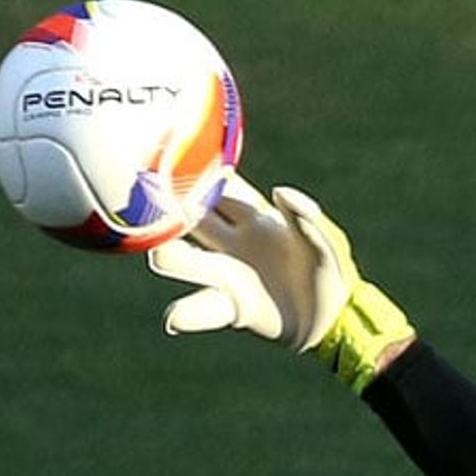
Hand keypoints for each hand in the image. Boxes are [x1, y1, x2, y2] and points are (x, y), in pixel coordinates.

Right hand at [148, 175, 414, 392]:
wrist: (334, 319)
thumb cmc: (330, 273)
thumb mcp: (327, 244)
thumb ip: (306, 218)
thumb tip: (280, 192)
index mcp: (254, 218)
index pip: (217, 188)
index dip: (195, 173)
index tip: (169, 156)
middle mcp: (232, 243)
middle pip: (190, 221)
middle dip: (167, 210)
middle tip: (142, 201)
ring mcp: (228, 275)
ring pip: (188, 261)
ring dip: (173, 258)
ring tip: (160, 258)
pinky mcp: (233, 309)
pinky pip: (204, 308)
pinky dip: (187, 315)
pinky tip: (174, 320)